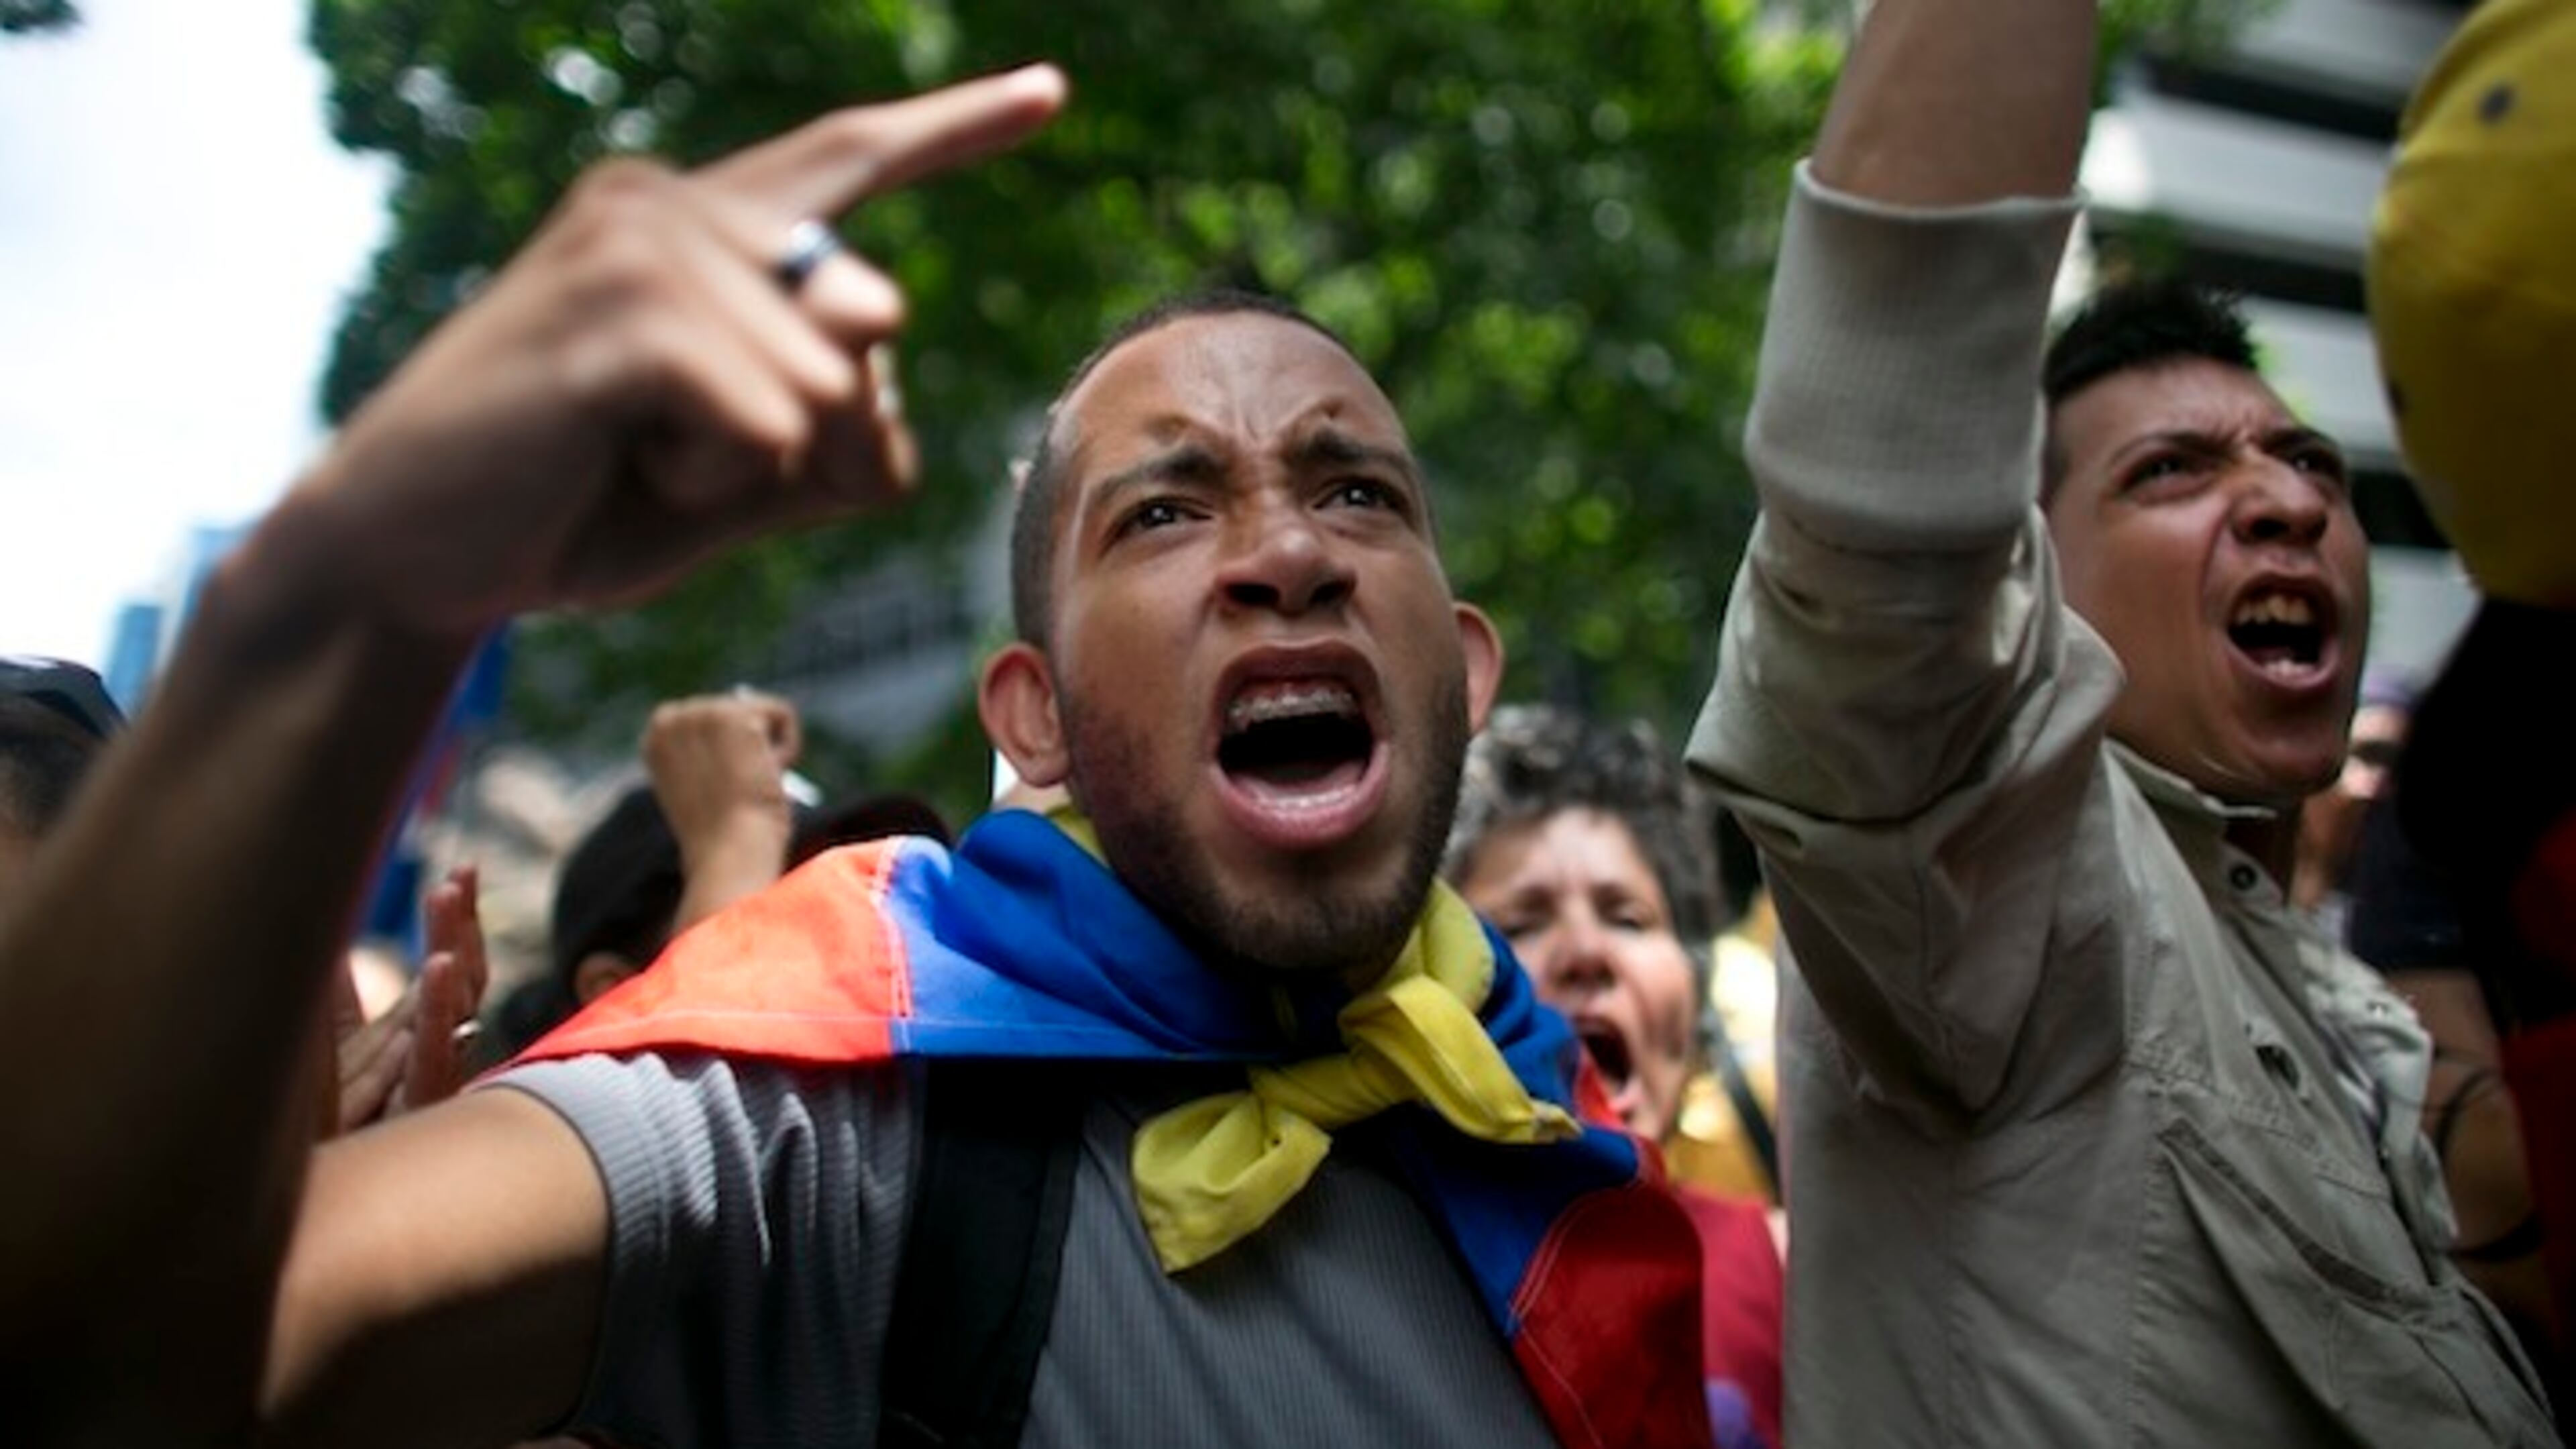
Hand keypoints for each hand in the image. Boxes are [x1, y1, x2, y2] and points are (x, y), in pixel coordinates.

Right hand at [268, 65, 1067, 639]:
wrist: (415, 554)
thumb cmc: (581, 504)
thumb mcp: (748, 473)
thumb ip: (848, 431)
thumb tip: (875, 350)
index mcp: (700, 223)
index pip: (849, 157)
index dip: (954, 128)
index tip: (1050, 94)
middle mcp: (672, 203)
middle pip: (873, 319)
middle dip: (814, 431)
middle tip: (674, 458)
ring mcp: (637, 244)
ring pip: (824, 379)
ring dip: (745, 459)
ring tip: (629, 453)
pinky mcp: (610, 314)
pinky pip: (763, 411)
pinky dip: (714, 468)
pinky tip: (618, 461)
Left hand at [330, 866, 493, 1133]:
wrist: (319, 1193)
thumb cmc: (340, 1126)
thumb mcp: (336, 1052)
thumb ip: (339, 1003)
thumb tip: (329, 951)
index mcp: (421, 1028)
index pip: (452, 961)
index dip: (458, 918)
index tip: (462, 870)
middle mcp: (438, 1044)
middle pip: (465, 973)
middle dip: (464, 921)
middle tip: (460, 874)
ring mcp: (434, 1072)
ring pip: (460, 1002)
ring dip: (457, 947)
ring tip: (448, 899)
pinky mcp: (421, 1101)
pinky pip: (438, 1051)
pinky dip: (442, 1007)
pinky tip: (441, 967)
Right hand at [646, 692, 803, 932]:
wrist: (728, 856)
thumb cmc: (722, 838)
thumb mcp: (708, 788)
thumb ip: (714, 753)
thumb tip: (749, 722)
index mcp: (656, 737)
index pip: (712, 721)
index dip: (732, 755)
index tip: (724, 788)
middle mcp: (669, 718)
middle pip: (740, 710)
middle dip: (751, 750)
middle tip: (739, 791)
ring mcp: (700, 713)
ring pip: (763, 713)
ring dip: (769, 751)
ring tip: (749, 785)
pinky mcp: (734, 715)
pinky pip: (784, 715)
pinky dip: (789, 748)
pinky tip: (766, 776)